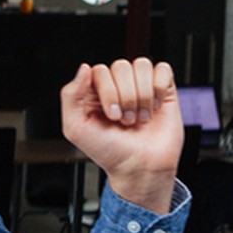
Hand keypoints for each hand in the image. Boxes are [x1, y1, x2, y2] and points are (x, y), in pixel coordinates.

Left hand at [61, 58, 182, 213]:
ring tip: (139, 117)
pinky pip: (163, 69)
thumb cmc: (108, 150)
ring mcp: (140, 85)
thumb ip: (70, 96)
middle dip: (126, 97)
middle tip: (125, 120)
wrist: (139, 166)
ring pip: (141, 65)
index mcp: (93, 91)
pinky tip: (154, 107)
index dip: (107, 91)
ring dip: (142, 95)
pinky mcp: (163, 89)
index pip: (98, 71)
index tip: (111, 115)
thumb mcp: (76, 128)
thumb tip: (84, 68)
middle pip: (121, 66)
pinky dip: (159, 89)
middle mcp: (116, 85)